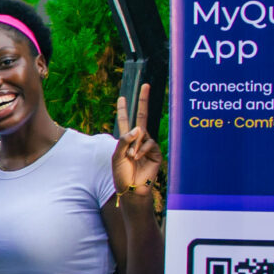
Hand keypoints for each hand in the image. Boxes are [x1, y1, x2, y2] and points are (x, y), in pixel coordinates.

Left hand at [111, 83, 162, 197]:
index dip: (123, 109)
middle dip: (143, 101)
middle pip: (141, 117)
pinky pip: (150, 142)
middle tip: (146, 85)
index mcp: (125, 139)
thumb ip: (124, 140)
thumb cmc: (121, 173)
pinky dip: (142, 149)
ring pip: (143, 133)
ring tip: (132, 157)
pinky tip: (138, 157)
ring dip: (136, 144)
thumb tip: (138, 128)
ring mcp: (148, 145)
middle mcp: (138, 140)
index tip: (122, 97)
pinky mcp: (156, 151)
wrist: (132, 188)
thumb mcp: (117, 156)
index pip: (124, 120)